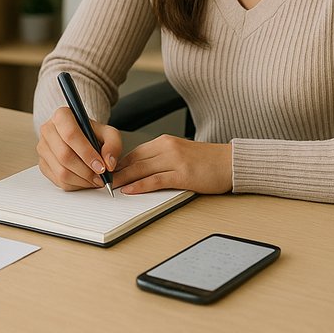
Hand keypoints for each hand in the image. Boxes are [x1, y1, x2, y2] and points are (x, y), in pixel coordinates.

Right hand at [37, 105, 121, 190]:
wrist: (81, 137)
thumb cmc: (93, 134)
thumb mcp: (108, 133)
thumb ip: (113, 145)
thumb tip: (108, 163)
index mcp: (61, 116)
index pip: (71, 135)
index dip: (87, 153)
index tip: (101, 167)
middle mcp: (48, 130)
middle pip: (65, 156)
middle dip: (87, 171)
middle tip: (102, 177)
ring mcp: (42, 148)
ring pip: (61, 171)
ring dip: (82, 180)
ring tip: (96, 180)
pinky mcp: (42, 164)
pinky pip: (58, 181)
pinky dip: (76, 185)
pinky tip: (85, 180)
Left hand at [112, 135, 231, 194]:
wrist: (231, 163)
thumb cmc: (207, 161)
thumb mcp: (180, 153)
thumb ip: (161, 158)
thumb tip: (140, 170)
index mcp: (164, 141)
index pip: (134, 152)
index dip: (118, 164)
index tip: (107, 173)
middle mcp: (167, 147)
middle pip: (134, 160)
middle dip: (116, 172)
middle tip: (102, 182)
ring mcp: (175, 160)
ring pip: (141, 169)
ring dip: (123, 179)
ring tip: (110, 188)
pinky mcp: (183, 174)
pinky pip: (156, 180)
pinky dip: (140, 185)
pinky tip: (129, 190)